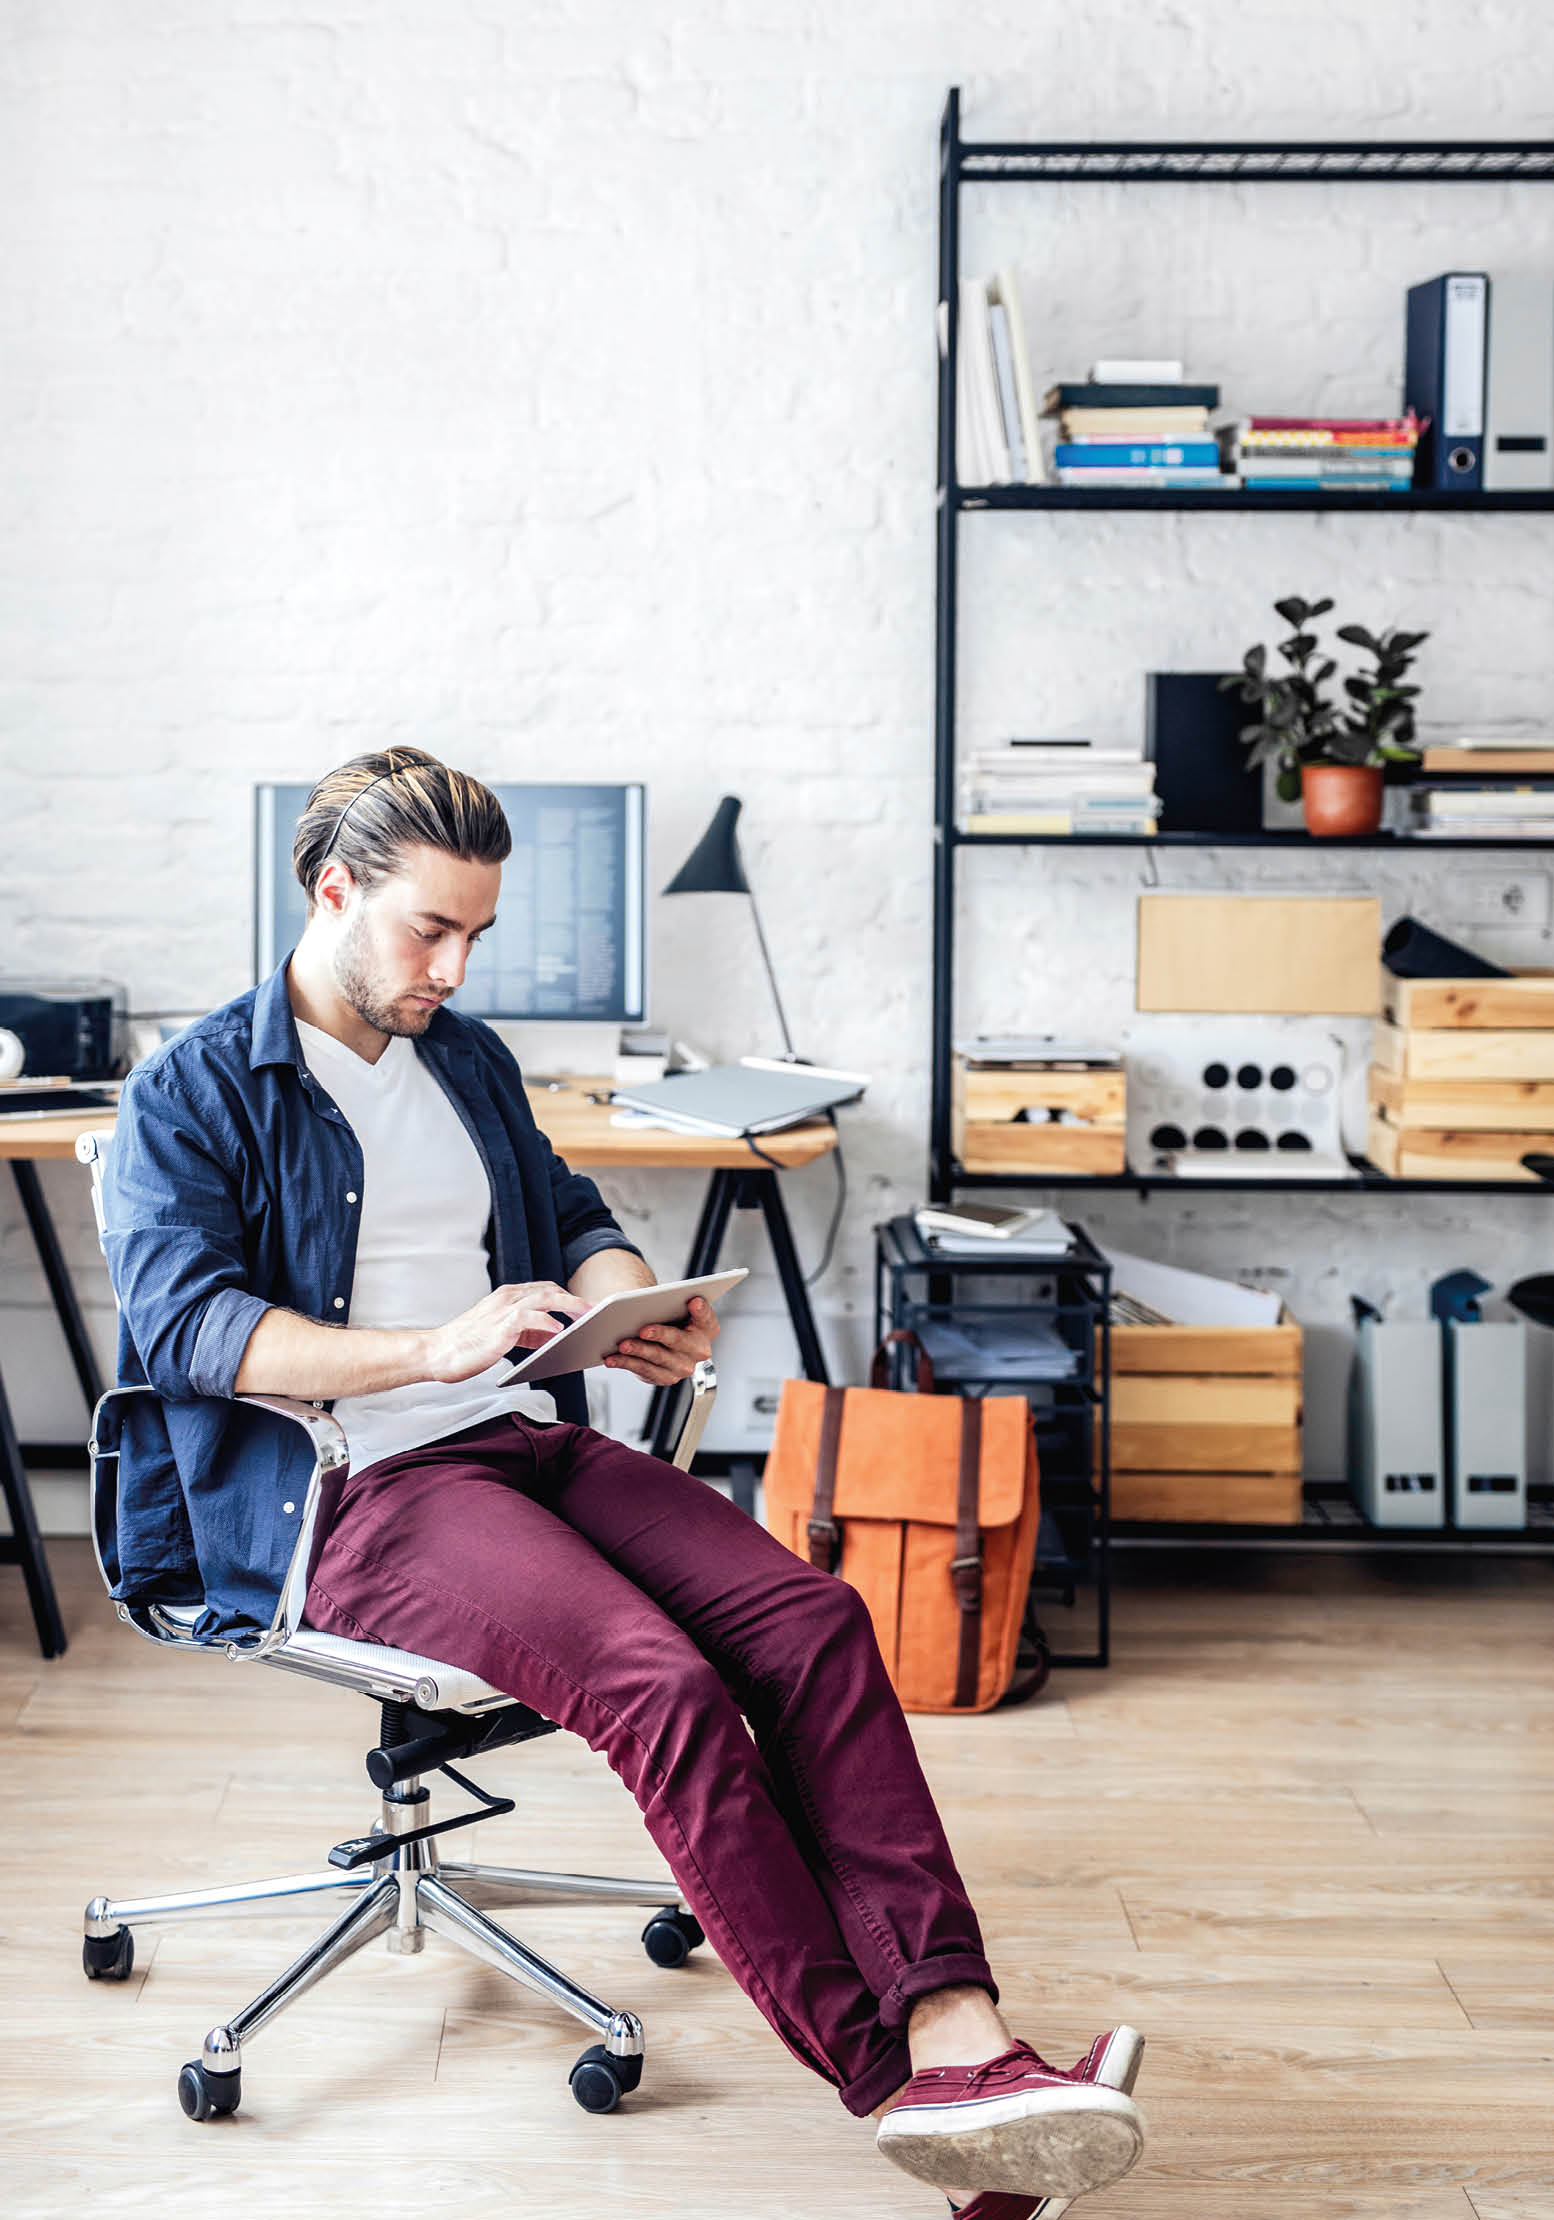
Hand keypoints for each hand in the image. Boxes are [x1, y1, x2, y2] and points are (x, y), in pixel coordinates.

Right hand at [425, 1281, 589, 1384]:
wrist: (437, 1353)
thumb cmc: (469, 1346)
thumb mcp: (505, 1335)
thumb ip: (530, 1333)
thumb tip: (556, 1336)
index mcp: (508, 1297)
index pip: (546, 1289)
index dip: (569, 1296)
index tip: (590, 1306)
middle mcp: (507, 1297)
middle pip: (550, 1290)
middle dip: (576, 1299)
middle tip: (598, 1311)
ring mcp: (502, 1309)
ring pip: (544, 1298)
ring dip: (569, 1305)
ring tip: (588, 1316)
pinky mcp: (498, 1326)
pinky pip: (528, 1318)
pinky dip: (546, 1322)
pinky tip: (560, 1330)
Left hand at [604, 1294, 720, 1387]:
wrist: (662, 1340)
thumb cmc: (668, 1318)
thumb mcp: (670, 1305)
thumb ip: (661, 1297)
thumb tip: (610, 1301)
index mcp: (706, 1328)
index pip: (707, 1317)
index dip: (702, 1310)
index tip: (693, 1300)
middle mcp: (699, 1350)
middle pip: (682, 1342)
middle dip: (662, 1335)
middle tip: (644, 1330)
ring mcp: (683, 1366)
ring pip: (660, 1358)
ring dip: (639, 1351)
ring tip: (622, 1344)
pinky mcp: (665, 1377)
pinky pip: (645, 1371)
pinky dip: (627, 1363)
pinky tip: (612, 1358)